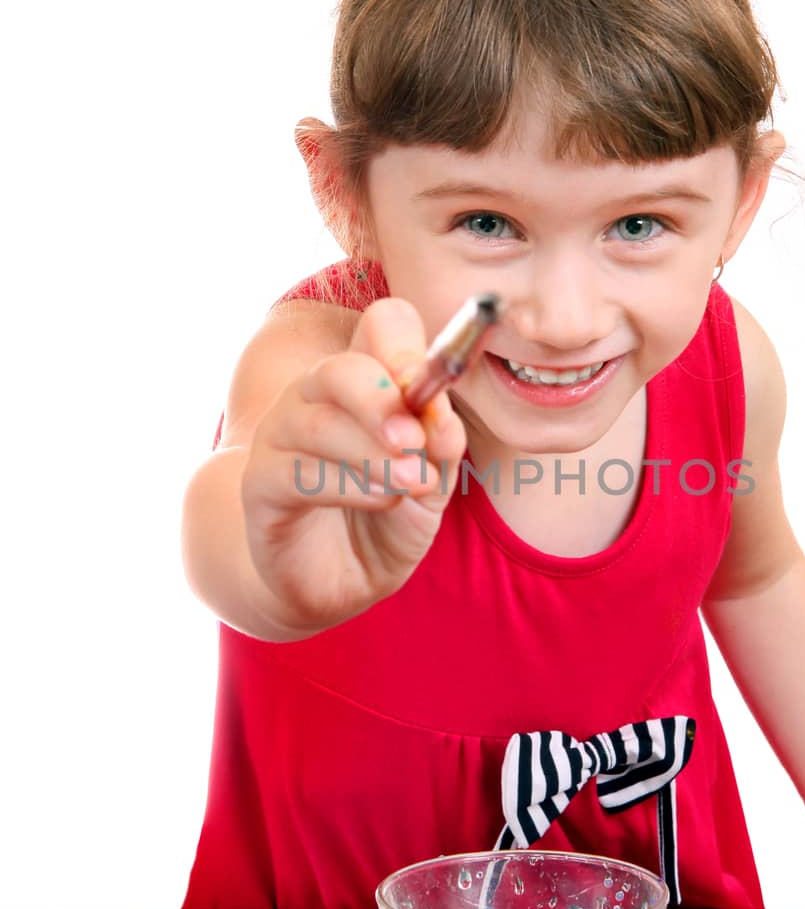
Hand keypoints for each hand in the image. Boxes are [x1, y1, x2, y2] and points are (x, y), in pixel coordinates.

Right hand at [241, 296, 467, 633]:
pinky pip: (296, 473)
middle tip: (417, 441)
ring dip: (374, 454)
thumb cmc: (386, 520)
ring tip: (413, 483)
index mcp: (365, 382)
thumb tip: (441, 417)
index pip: (381, 325)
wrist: (338, 583)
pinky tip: (382, 500)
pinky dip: (347, 485)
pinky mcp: (259, 486)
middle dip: (383, 401)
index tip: (433, 392)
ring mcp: (280, 437)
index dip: (407, 348)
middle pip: (340, 369)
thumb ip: (441, 448)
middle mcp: (314, 397)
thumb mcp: (431, 484)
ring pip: (317, 425)